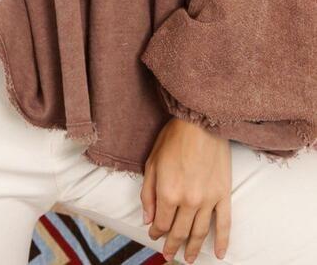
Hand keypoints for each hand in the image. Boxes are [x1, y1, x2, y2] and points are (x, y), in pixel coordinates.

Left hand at [140, 117, 231, 262]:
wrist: (201, 122)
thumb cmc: (173, 138)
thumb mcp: (152, 162)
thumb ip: (148, 193)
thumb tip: (148, 218)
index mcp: (168, 193)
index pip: (161, 223)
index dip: (156, 231)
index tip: (153, 234)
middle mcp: (188, 201)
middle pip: (180, 231)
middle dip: (172, 245)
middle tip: (168, 254)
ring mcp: (208, 200)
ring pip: (199, 232)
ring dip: (192, 248)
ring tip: (187, 258)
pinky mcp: (223, 195)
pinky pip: (224, 224)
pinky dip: (222, 242)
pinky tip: (218, 254)